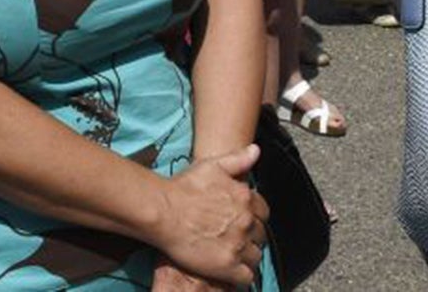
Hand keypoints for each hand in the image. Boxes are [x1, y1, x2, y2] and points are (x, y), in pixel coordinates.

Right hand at [155, 147, 267, 287]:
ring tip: (230, 255)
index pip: (264, 214)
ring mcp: (238, 245)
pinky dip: (240, 276)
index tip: (241, 221)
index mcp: (246, 198)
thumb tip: (256, 150)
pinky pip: (246, 277)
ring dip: (246, 257)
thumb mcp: (212, 166)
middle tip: (233, 239)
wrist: (163, 211)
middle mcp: (246, 222)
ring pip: (255, 257)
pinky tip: (228, 270)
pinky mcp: (227, 266)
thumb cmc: (184, 187)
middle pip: (261, 236)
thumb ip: (238, 159)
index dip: (254, 218)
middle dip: (250, 238)